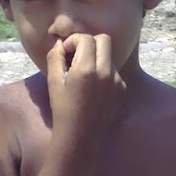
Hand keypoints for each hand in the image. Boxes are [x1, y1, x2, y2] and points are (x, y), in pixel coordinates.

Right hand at [47, 34, 127, 152]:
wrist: (80, 136)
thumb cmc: (62, 109)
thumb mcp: (53, 82)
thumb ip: (56, 57)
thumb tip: (60, 43)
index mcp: (87, 69)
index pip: (86, 38)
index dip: (74, 41)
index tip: (66, 52)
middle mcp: (105, 72)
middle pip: (104, 40)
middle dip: (89, 43)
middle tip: (77, 56)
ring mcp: (117, 81)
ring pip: (109, 56)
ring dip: (97, 58)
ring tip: (84, 75)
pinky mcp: (122, 89)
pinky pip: (114, 71)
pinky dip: (103, 72)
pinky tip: (93, 87)